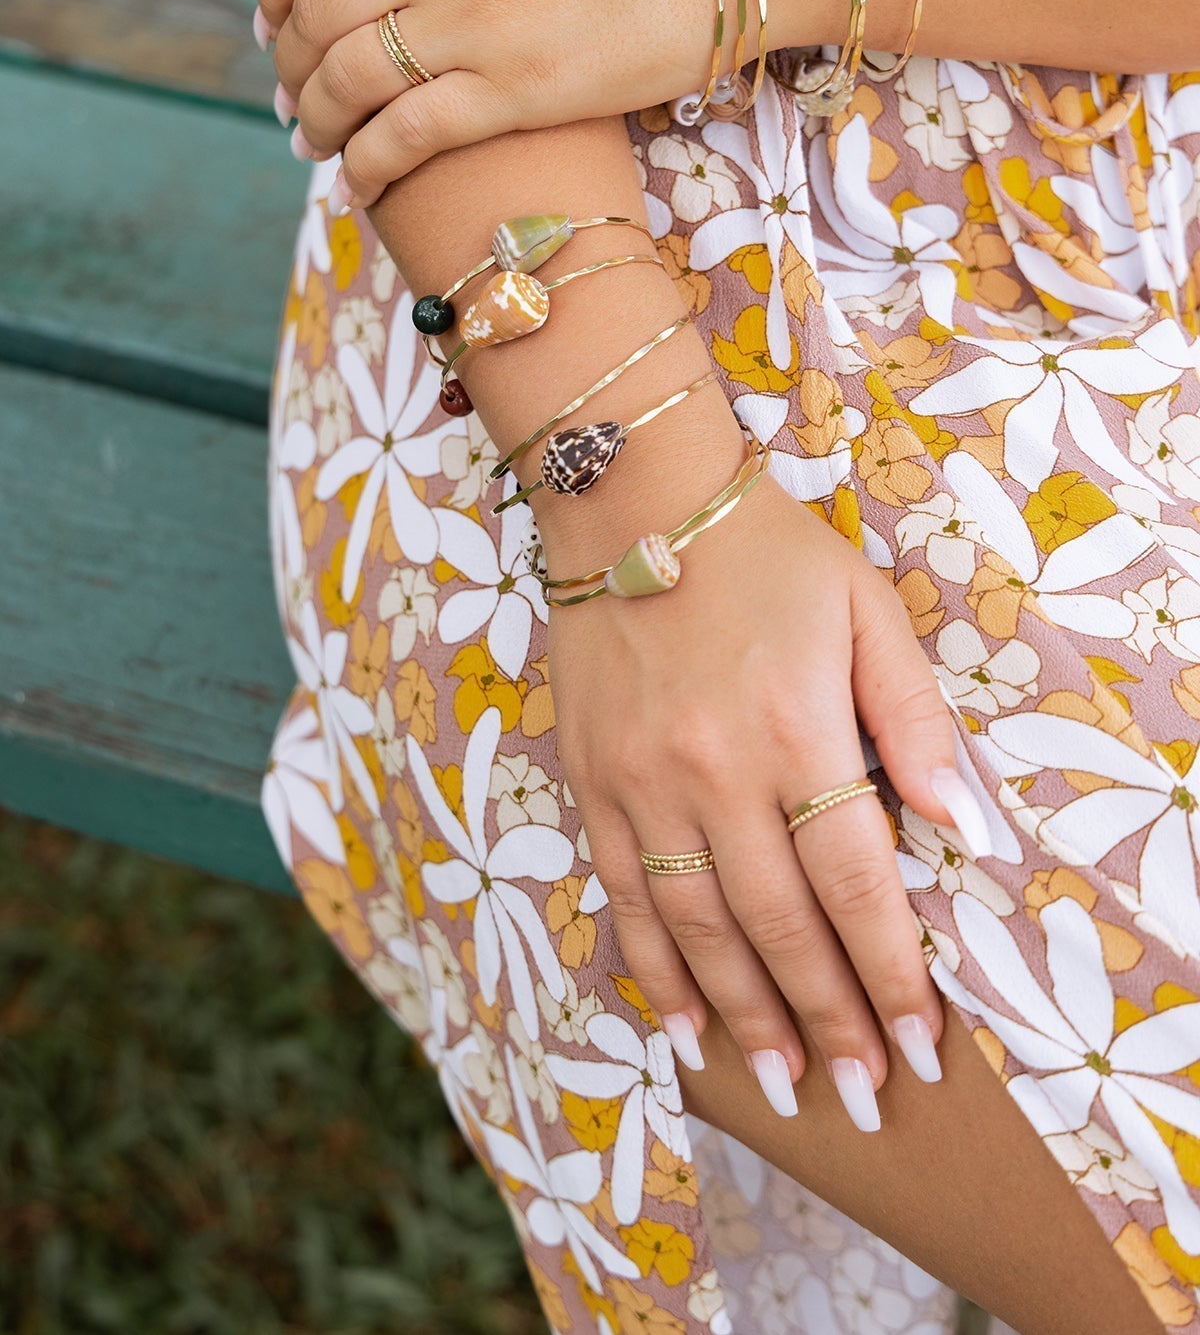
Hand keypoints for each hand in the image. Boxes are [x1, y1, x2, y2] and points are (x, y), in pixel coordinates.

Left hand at [255, 0, 757, 208]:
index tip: (276, 21)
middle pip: (316, 14)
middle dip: (289, 62)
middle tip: (294, 91)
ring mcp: (475, 23)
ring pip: (349, 79)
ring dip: (317, 120)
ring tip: (317, 141)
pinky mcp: (516, 92)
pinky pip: (408, 135)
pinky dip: (369, 164)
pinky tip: (361, 180)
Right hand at [546, 465, 988, 1128]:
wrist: (631, 499)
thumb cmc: (766, 553)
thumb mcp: (864, 611)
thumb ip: (914, 719)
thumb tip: (962, 828)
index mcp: (794, 728)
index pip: (854, 882)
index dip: (890, 974)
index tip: (923, 1043)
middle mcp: (713, 770)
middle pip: (780, 926)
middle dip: (829, 1020)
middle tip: (862, 1095)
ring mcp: (642, 782)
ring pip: (699, 929)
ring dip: (748, 1017)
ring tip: (791, 1085)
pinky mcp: (592, 781)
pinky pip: (626, 896)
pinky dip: (658, 972)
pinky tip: (687, 1028)